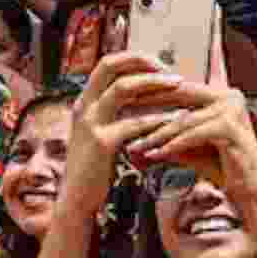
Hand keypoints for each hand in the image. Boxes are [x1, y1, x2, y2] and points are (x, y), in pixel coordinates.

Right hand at [74, 51, 188, 158]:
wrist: (77, 198)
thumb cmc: (94, 167)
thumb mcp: (99, 133)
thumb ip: (113, 113)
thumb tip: (141, 96)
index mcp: (83, 101)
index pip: (106, 63)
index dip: (134, 59)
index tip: (159, 65)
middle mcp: (83, 106)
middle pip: (111, 66)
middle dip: (143, 62)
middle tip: (170, 70)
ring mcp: (90, 123)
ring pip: (123, 88)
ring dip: (154, 84)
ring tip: (179, 84)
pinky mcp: (101, 142)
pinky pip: (134, 122)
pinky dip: (158, 118)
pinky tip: (176, 118)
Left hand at [128, 82, 256, 202]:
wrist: (249, 190)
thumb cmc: (220, 166)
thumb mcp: (188, 145)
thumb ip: (167, 133)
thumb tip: (135, 128)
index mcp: (220, 94)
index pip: (179, 88)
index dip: (151, 94)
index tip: (124, 101)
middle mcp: (229, 96)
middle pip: (180, 96)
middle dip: (149, 105)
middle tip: (122, 114)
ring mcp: (232, 110)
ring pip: (184, 120)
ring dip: (157, 134)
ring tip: (135, 144)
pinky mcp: (231, 128)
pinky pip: (193, 135)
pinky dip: (172, 145)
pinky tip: (154, 154)